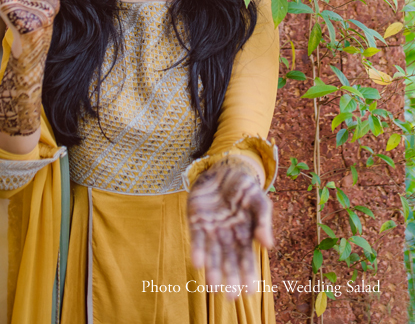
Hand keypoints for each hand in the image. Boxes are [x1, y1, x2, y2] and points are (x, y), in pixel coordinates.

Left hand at [187, 156, 272, 298]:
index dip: (247, 274)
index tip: (250, 291)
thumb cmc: (245, 187)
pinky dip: (197, 249)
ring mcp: (211, 228)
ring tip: (213, 286)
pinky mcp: (196, 220)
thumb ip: (264, 221)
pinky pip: (196, 237)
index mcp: (244, 234)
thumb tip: (269, 246)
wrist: (225, 167)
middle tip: (231, 297)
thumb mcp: (259, 200)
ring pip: (212, 253)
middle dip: (229, 278)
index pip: (246, 258)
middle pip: (228, 260)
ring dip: (212, 269)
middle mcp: (227, 235)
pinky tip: (198, 262)